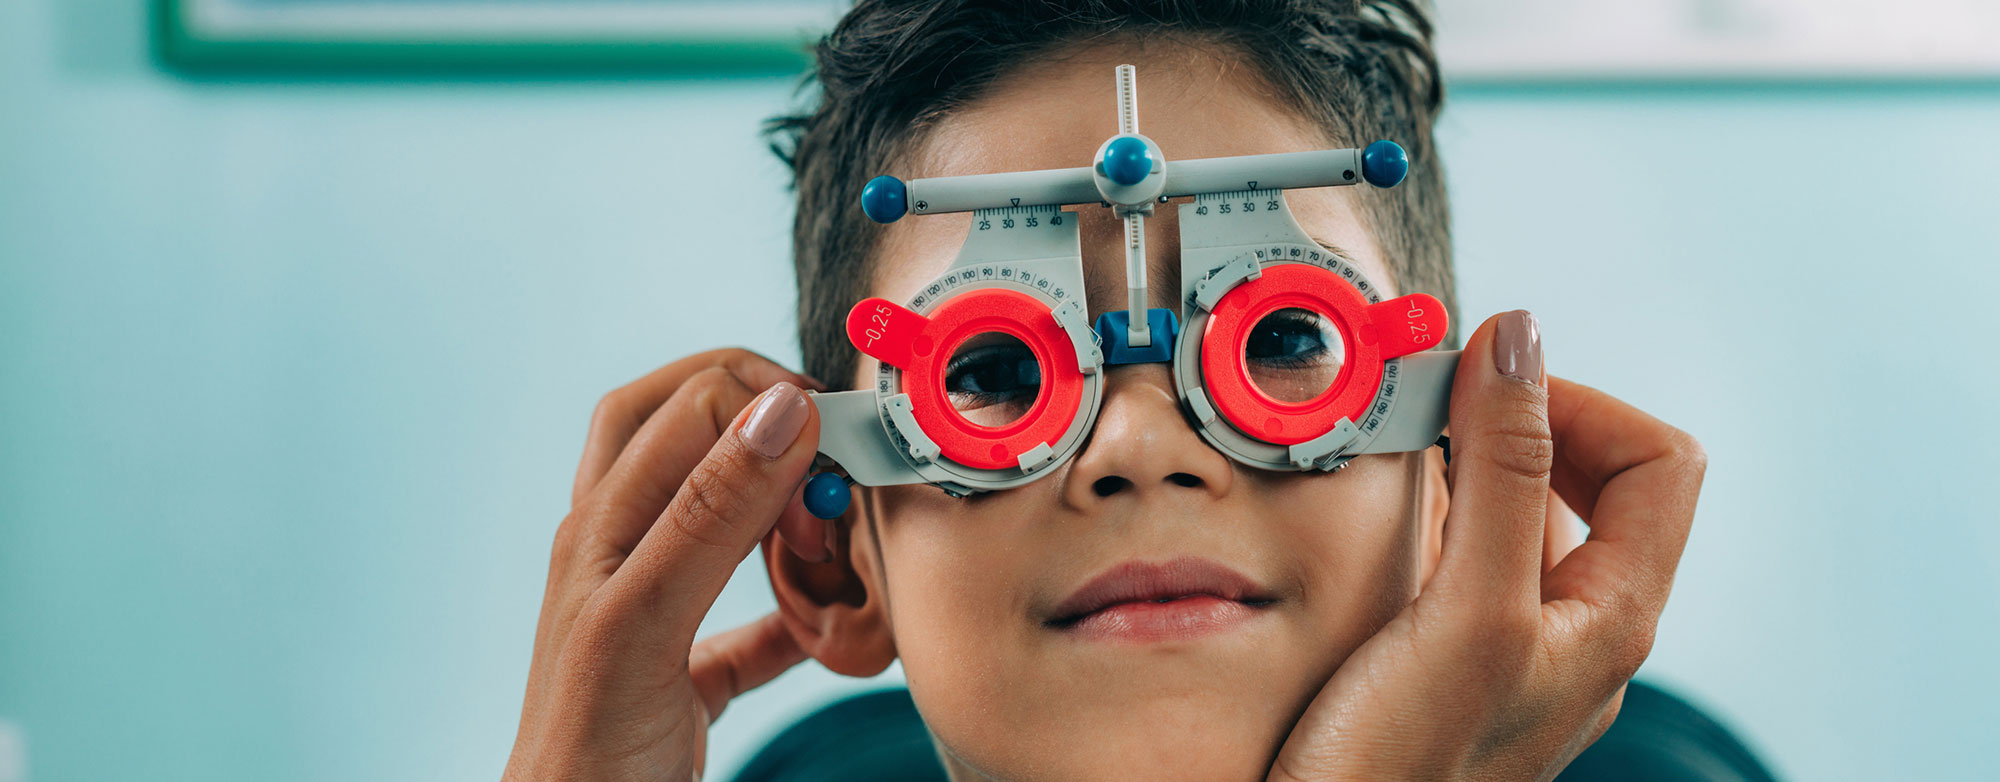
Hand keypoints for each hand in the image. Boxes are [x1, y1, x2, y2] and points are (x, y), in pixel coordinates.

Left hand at [504, 349, 831, 781]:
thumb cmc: (586, 753)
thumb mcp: (647, 619)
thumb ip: (708, 514)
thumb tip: (782, 414)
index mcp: (605, 526)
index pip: (691, 403)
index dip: (769, 407)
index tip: (834, 451)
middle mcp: (623, 554)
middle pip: (687, 431)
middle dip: (765, 421)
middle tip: (828, 459)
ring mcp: (652, 614)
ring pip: (717, 514)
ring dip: (778, 508)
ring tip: (822, 537)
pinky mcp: (682, 681)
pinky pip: (746, 627)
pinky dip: (795, 613)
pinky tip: (825, 625)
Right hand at [1270, 311, 1707, 780]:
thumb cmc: (1399, 773)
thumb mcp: (1469, 608)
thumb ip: (1504, 475)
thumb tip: (1520, 345)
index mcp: (1611, 619)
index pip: (1657, 463)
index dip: (1581, 404)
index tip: (1490, 383)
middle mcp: (1574, 634)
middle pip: (1591, 483)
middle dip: (1517, 426)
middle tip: (1436, 406)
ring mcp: (1512, 650)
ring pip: (1515, 521)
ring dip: (1461, 470)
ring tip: (1396, 458)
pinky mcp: (1449, 663)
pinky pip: (1460, 563)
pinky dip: (1423, 519)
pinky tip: (1372, 525)